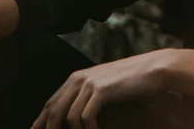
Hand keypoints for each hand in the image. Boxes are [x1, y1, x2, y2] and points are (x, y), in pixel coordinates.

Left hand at [31, 49, 172, 128]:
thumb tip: (74, 117)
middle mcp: (78, 79)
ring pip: (68, 116)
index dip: (41, 119)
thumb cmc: (131, 81)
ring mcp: (89, 84)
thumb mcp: (103, 87)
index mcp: (76, 78)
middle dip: (49, 128)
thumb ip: (87, 98)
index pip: (52, 102)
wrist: (152, 70)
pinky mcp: (100, 90)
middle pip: (54, 109)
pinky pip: (85, 118)